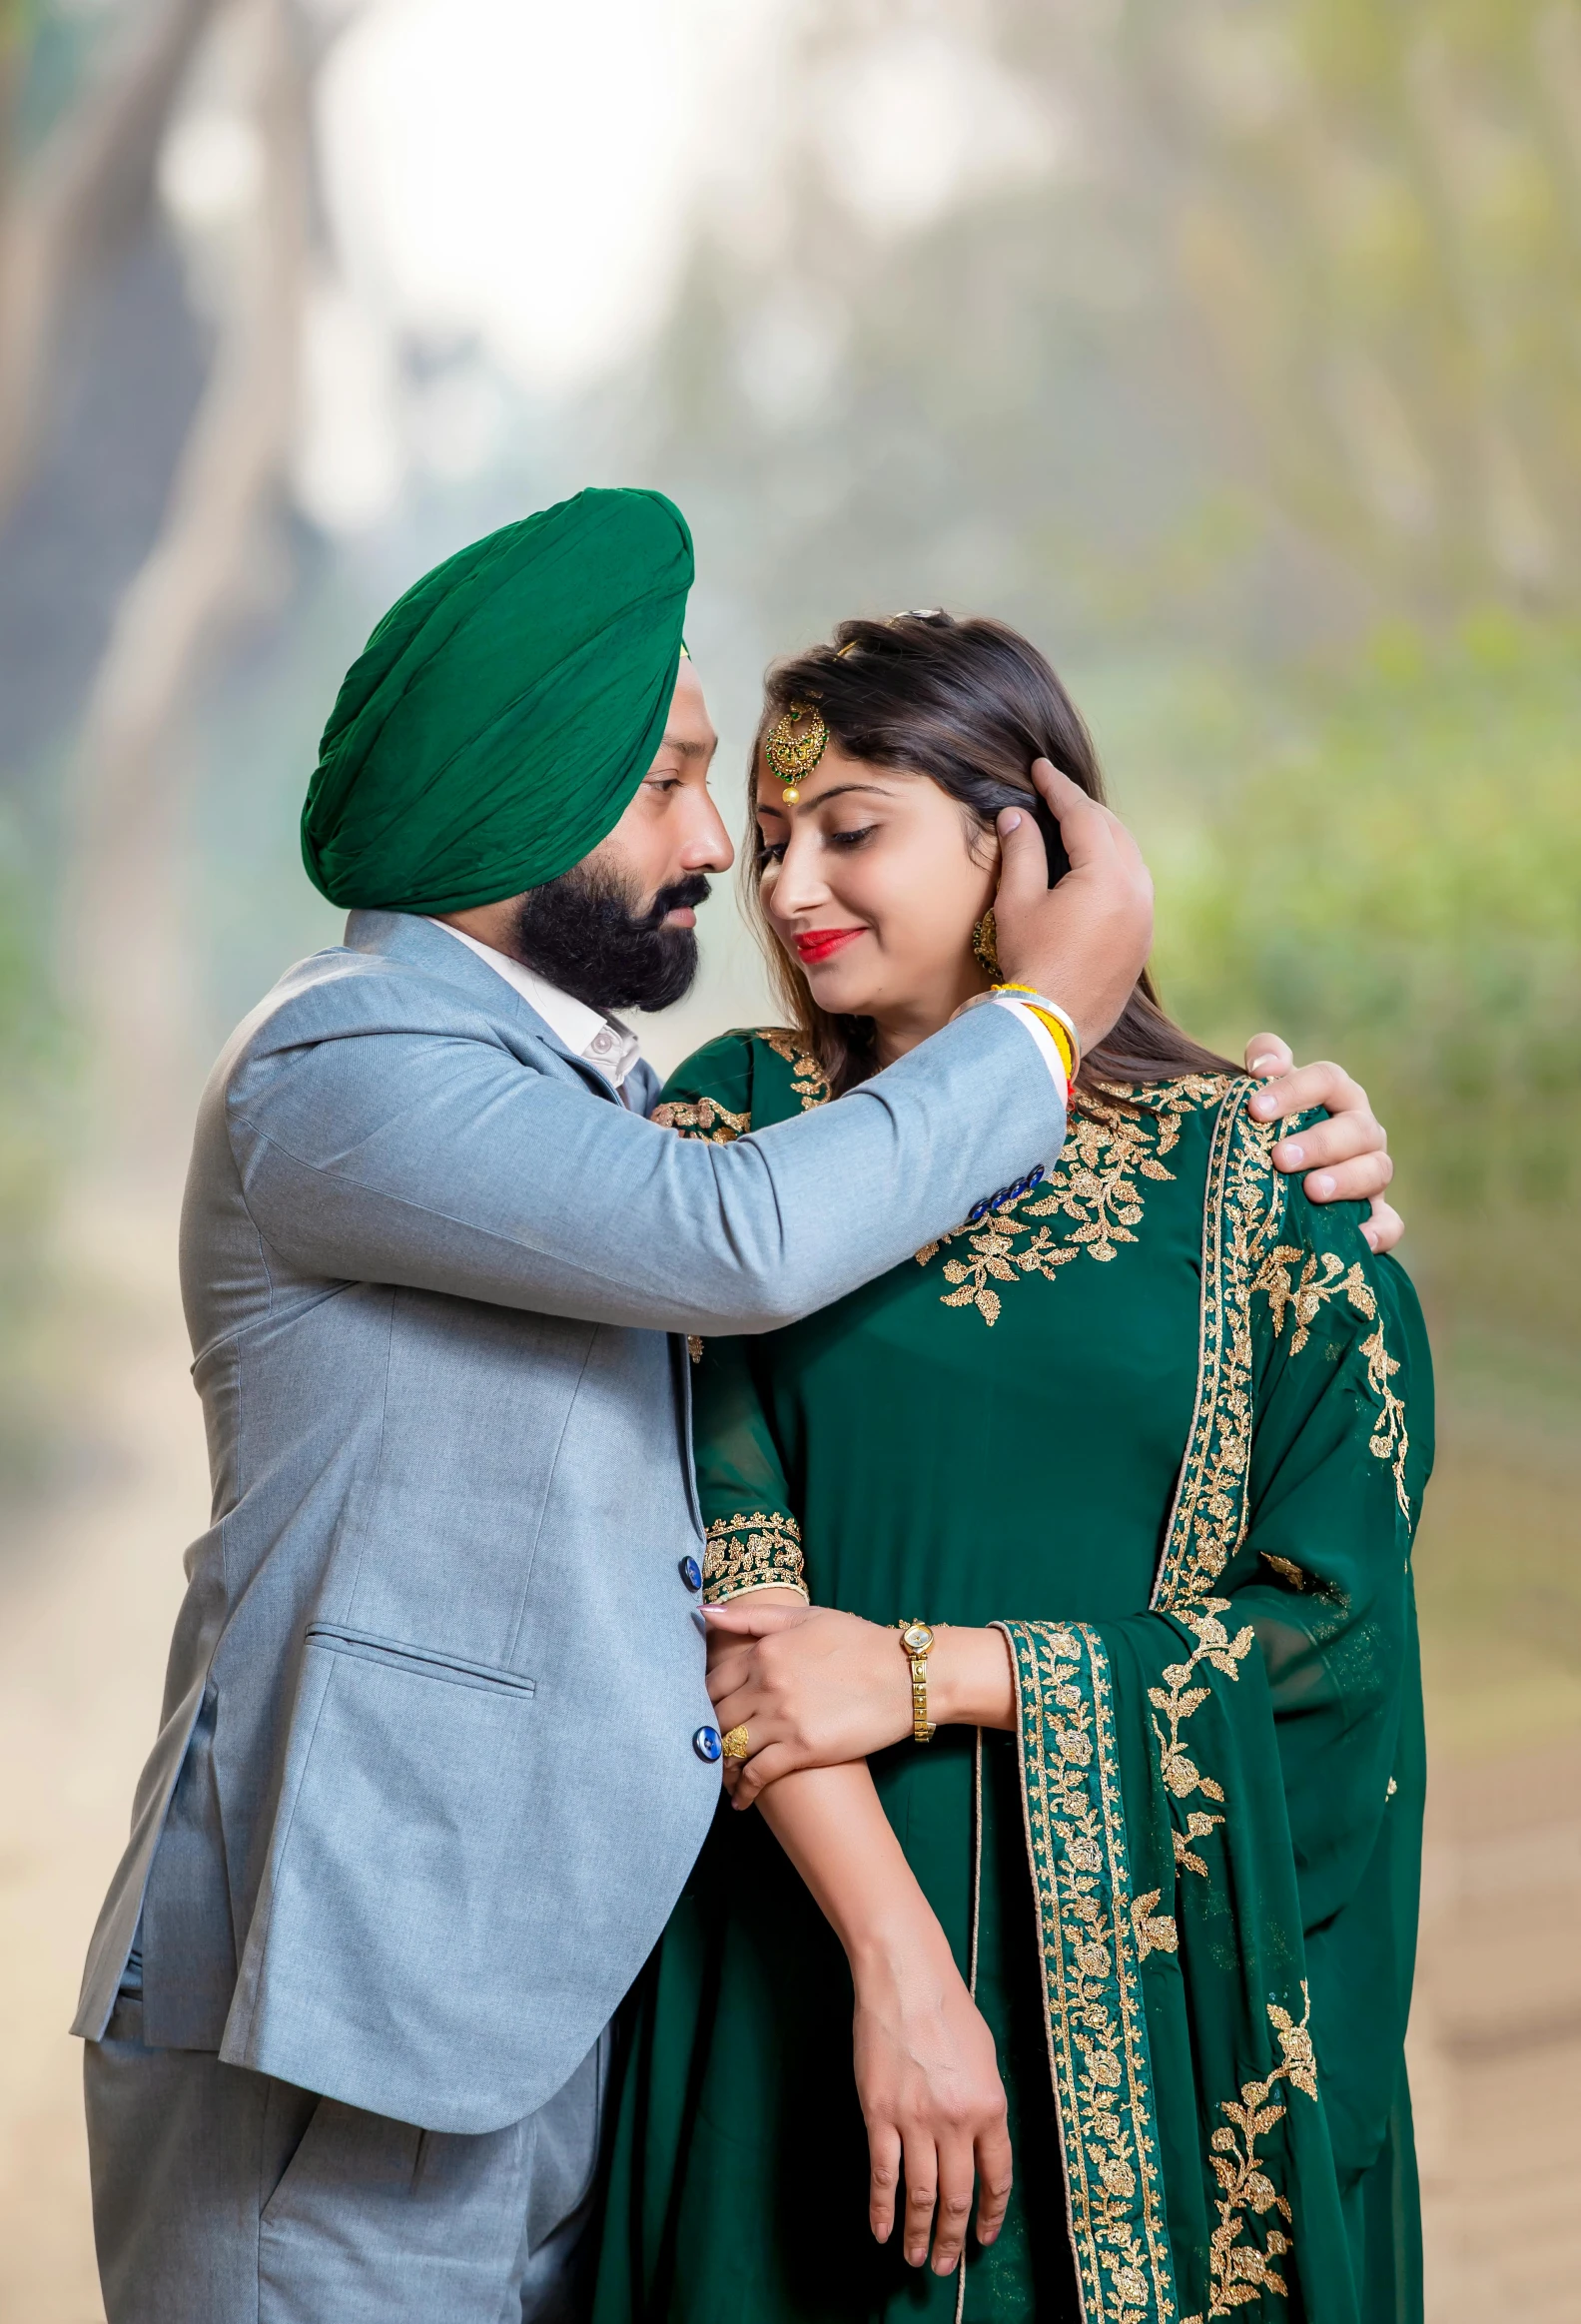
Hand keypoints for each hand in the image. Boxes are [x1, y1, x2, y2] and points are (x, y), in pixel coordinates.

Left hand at [705, 1602, 910, 1806]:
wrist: (906, 1675)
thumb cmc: (858, 1641)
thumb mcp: (805, 1617)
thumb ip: (751, 1618)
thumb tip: (703, 1613)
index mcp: (764, 1652)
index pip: (711, 1683)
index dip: (702, 1701)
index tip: (703, 1713)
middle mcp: (766, 1685)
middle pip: (717, 1717)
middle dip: (709, 1734)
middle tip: (707, 1748)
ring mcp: (783, 1719)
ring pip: (731, 1747)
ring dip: (722, 1765)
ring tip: (722, 1775)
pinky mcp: (802, 1749)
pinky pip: (757, 1774)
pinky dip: (744, 1790)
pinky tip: (741, 1801)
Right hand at [850, 1921, 1013, 2271]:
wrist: (906, 1978)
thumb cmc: (948, 2009)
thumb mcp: (986, 2057)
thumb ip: (984, 2104)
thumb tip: (977, 2144)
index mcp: (990, 2106)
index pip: (996, 2176)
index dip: (990, 2213)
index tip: (982, 2237)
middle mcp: (957, 2120)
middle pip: (957, 2195)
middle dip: (953, 2237)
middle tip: (946, 2266)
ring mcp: (916, 2120)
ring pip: (920, 2193)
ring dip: (919, 2233)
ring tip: (917, 2259)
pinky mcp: (879, 2114)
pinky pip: (883, 2172)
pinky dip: (882, 2207)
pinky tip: (882, 2229)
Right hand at [992, 760, 1153, 1053]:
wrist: (1051, 1026)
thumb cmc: (1031, 963)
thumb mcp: (1018, 902)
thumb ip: (1022, 851)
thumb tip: (1017, 815)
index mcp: (1107, 876)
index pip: (1083, 815)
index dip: (1059, 788)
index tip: (1040, 767)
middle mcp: (1136, 892)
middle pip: (1113, 831)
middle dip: (1084, 809)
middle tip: (1055, 793)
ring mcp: (1145, 918)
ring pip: (1129, 858)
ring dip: (1103, 836)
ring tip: (1075, 826)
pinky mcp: (1142, 941)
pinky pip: (1134, 887)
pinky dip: (1114, 868)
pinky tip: (1094, 870)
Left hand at [1242, 1033, 1401, 1254]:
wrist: (1277, 1181)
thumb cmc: (1270, 1127)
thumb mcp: (1264, 1092)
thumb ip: (1265, 1062)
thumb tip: (1263, 1065)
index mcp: (1336, 1094)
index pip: (1326, 1080)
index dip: (1294, 1091)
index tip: (1255, 1108)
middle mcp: (1361, 1129)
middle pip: (1355, 1128)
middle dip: (1319, 1143)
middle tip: (1280, 1157)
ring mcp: (1371, 1171)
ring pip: (1376, 1170)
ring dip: (1346, 1180)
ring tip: (1313, 1191)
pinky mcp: (1376, 1214)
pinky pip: (1390, 1223)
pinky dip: (1379, 1230)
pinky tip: (1358, 1239)